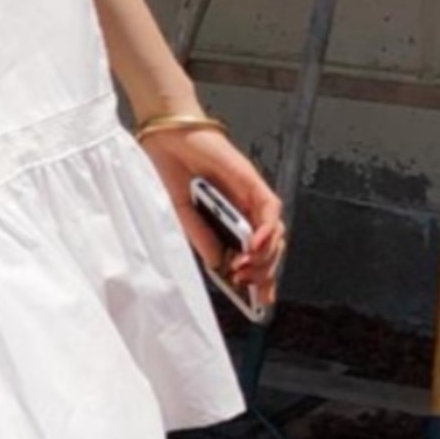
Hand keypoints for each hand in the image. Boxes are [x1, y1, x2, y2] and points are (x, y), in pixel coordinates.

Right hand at [139, 127, 285, 307]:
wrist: (165, 137)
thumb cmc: (169, 169)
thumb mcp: (180, 214)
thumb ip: (203, 238)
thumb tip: (222, 265)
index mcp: (225, 218)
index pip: (252, 253)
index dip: (258, 277)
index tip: (258, 301)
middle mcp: (243, 208)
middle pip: (269, 246)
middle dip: (263, 272)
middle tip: (248, 288)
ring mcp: (250, 195)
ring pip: (274, 231)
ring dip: (265, 256)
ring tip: (247, 271)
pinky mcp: (252, 181)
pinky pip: (270, 210)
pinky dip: (265, 231)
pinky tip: (253, 246)